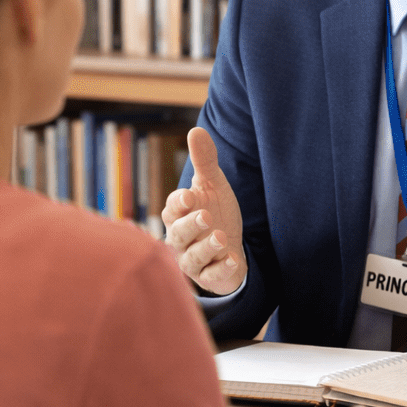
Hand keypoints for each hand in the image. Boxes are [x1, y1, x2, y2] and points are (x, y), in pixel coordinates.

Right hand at [160, 127, 245, 294]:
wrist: (229, 246)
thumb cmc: (214, 212)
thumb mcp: (212, 186)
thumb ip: (204, 162)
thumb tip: (196, 130)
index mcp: (178, 214)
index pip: (173, 208)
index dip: (179, 203)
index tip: (189, 196)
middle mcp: (180, 238)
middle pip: (178, 233)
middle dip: (190, 226)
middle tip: (205, 216)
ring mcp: (192, 259)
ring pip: (191, 258)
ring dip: (206, 248)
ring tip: (221, 237)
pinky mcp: (207, 276)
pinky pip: (210, 276)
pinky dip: (221, 269)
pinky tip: (234, 260)